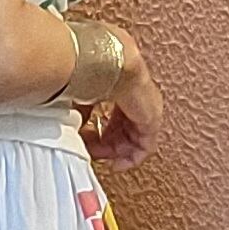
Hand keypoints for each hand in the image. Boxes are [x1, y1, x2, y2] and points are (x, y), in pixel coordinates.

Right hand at [83, 28, 162, 171]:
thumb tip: (76, 128)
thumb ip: (80, 111)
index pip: (115, 113)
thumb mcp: (80, 93)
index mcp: (123, 83)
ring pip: (133, 138)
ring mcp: (147, 107)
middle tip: (92, 151)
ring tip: (102, 158)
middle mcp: (138, 94)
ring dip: (115, 151)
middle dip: (107, 143)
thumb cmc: (92, 68)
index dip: (101, 130)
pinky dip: (131, 159)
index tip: (86, 140)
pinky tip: (118, 164)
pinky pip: (145, 147)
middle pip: (125, 127)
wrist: (108, 64)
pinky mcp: (152, 120)